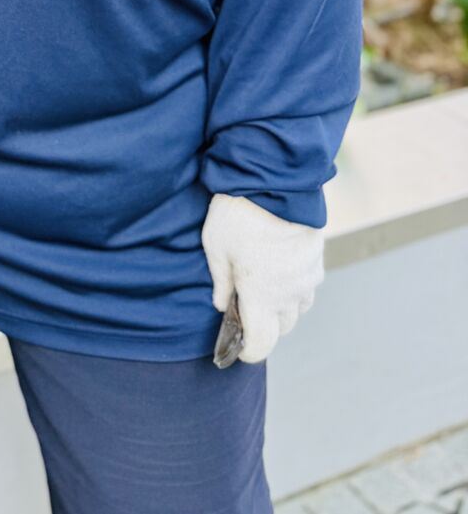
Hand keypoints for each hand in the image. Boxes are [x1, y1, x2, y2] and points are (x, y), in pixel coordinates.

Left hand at [201, 193, 323, 363]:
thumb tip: (223, 305)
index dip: (248, 352)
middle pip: (281, 329)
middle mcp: (288, 295)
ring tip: (262, 285)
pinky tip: (278, 269)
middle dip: (264, 326)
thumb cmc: (238, 214)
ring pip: (297, 309)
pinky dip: (294, 288)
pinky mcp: (316, 261)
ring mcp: (306, 278)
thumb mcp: (215, 246)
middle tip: (244, 307)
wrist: (276, 181)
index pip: (261, 344)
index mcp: (261, 297)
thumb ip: (220, 281)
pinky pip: (307, 287)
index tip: (237, 348)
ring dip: (282, 307)